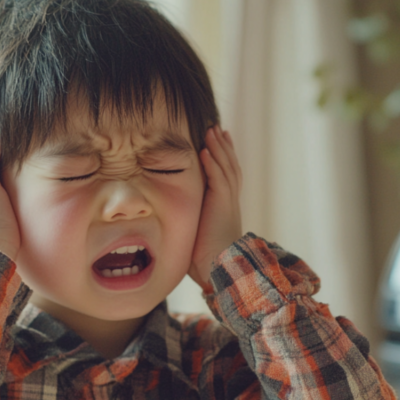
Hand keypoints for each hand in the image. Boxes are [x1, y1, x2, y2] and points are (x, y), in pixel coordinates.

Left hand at [188, 125, 242, 290]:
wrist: (221, 270)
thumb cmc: (207, 262)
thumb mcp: (197, 236)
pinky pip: (219, 179)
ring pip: (226, 168)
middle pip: (229, 167)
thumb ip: (190, 224)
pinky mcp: (223, 205)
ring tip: (212, 131)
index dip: (222, 160)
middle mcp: (229, 202)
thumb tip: (170, 226)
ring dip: (219, 148)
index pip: (226, 177)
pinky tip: (205, 150)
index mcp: (225, 208)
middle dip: (223, 147)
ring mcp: (228, 202)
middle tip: (218, 129)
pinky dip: (213, 163)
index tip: (216, 145)